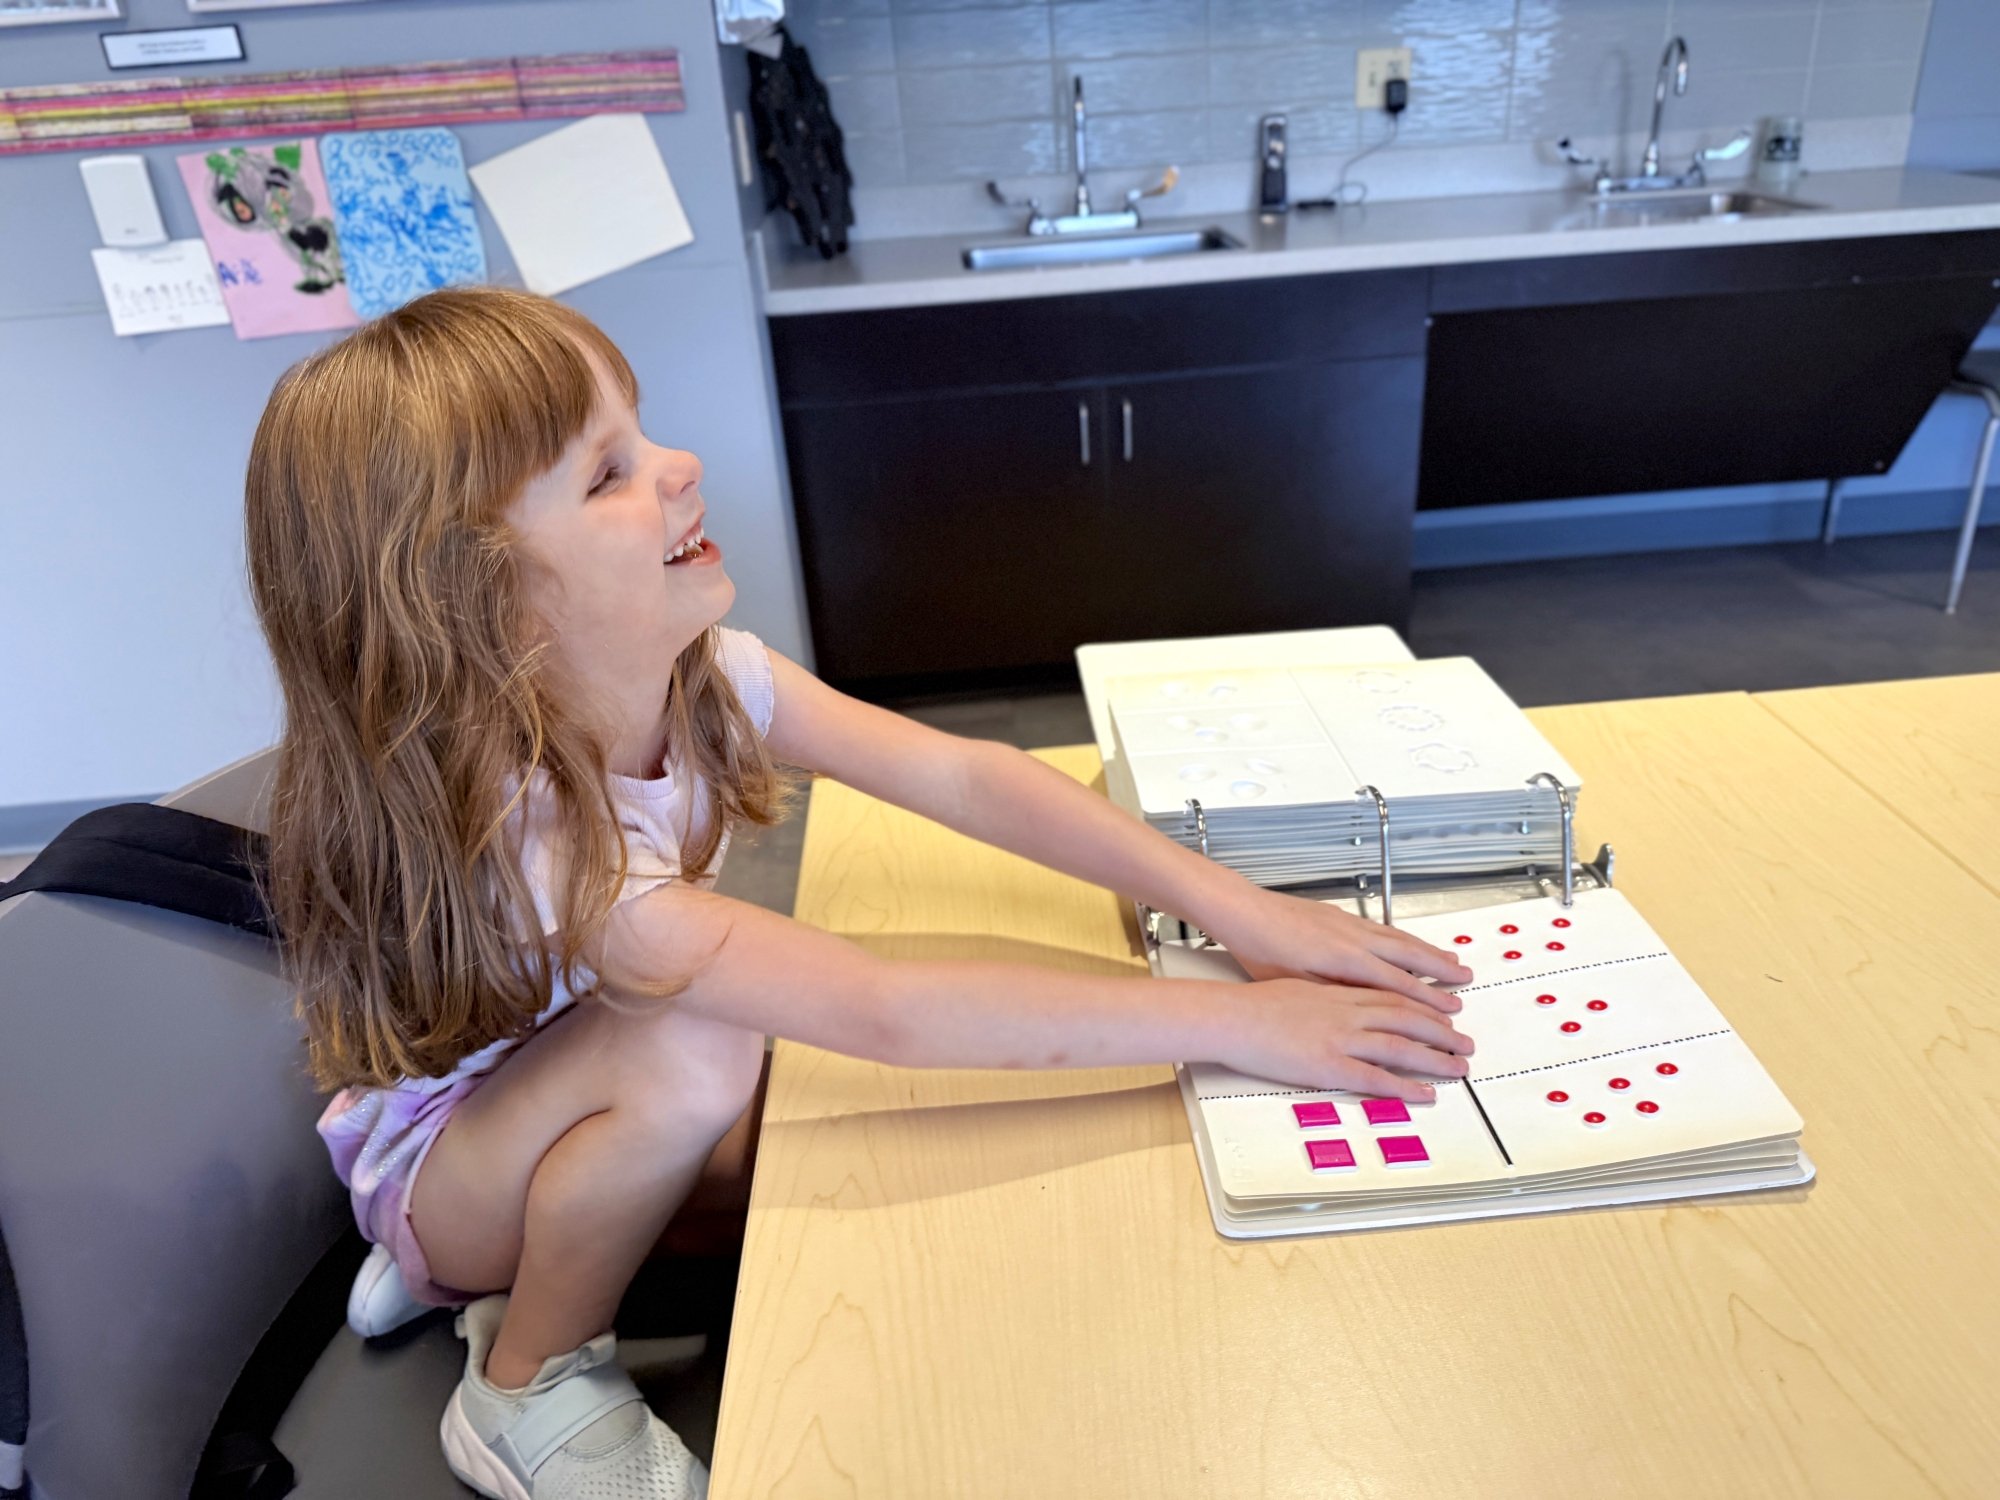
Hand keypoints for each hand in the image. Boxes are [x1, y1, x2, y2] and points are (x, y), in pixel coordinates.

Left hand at [1203, 887, 1473, 1012]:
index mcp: (1346, 960)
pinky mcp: (1339, 916)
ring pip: (1398, 938)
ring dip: (1427, 951)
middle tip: (1466, 981)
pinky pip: (1383, 929)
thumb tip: (1369, 1010)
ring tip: (1451, 961)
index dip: (1427, 998)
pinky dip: (1403, 937)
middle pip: (1409, 954)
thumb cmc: (1263, 951)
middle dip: (1440, 969)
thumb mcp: (1300, 986)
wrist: (1244, 912)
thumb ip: (1338, 997)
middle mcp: (1354, 938)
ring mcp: (1348, 924)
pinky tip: (1407, 942)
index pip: (1398, 982)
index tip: (1451, 1009)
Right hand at [1225, 977, 1473, 1100]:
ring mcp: (1341, 1039)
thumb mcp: (1298, 986)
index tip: (1444, 1014)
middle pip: (1408, 1020)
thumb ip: (1327, 996)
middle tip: (1464, 1042)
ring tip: (1459, 1067)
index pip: (1394, 998)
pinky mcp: (1330, 1066)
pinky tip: (1426, 1094)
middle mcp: (1348, 1013)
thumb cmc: (1254, 1003)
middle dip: (1441, 1032)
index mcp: (1340, 993)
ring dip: (1436, 1058)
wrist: (1231, 1016)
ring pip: (1402, 1047)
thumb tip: (1341, 1001)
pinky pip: (1377, 1078)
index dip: (1425, 1007)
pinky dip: (1406, 1086)